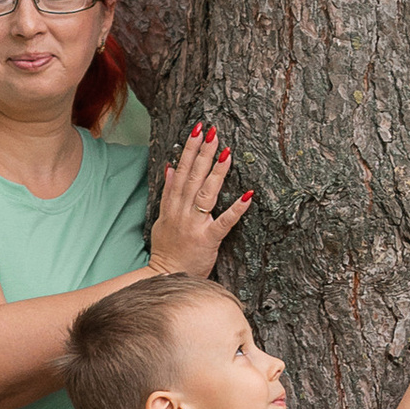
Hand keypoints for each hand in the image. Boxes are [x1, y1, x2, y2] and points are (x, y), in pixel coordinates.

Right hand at [149, 124, 252, 276]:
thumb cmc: (167, 249)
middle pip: (193, 177)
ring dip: (216, 172)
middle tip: (213, 132)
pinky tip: (247, 195)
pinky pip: (224, 222)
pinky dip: (236, 209)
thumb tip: (171, 168)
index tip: (197, 130)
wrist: (166, 278)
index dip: (189, 149)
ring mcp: (194, 225)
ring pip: (206, 194)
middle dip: (203, 153)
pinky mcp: (208, 240)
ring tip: (226, 152)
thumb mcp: (161, 219)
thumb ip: (167, 194)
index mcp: (172, 206)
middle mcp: (181, 212)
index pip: (181, 171)